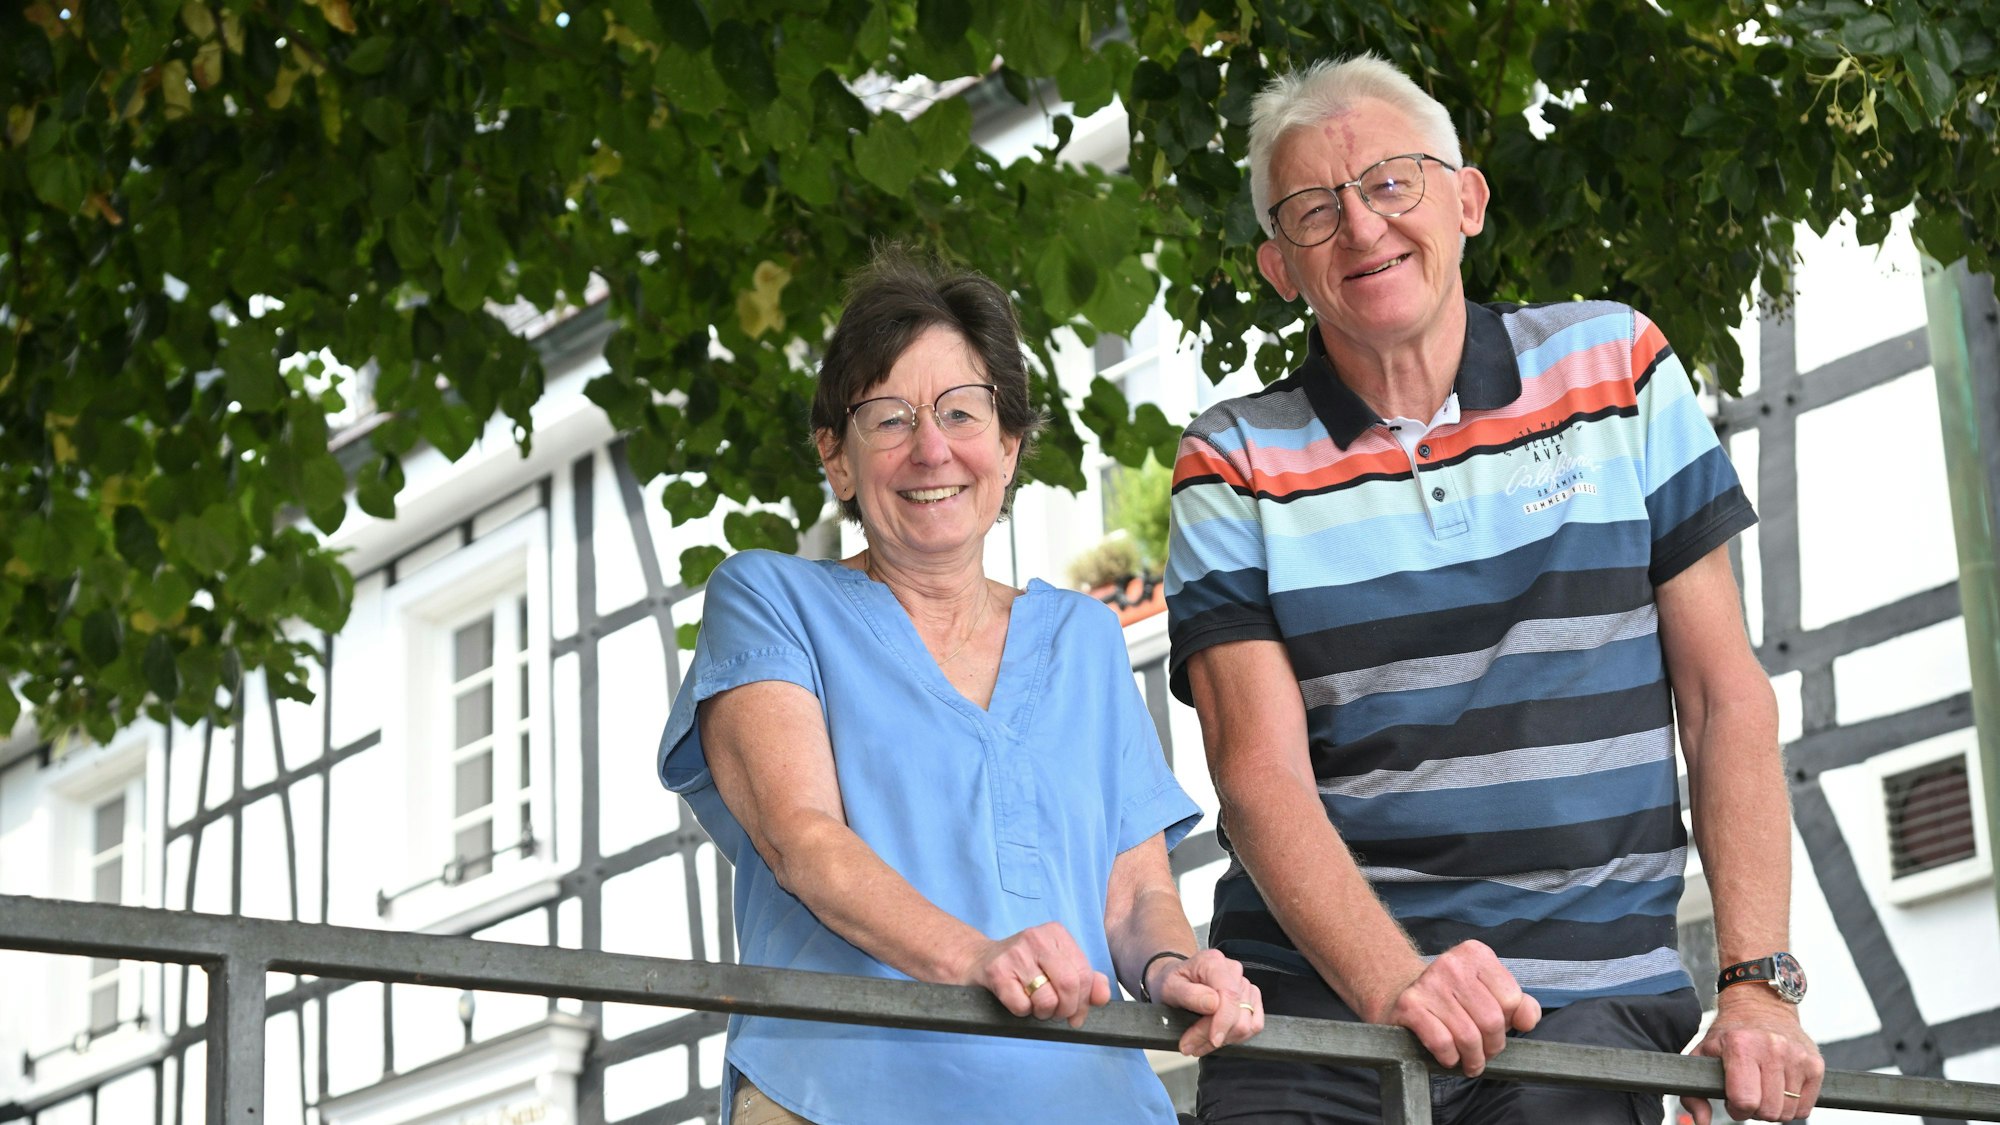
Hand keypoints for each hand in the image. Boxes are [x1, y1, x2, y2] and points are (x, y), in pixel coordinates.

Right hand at [961, 921, 1110, 1028]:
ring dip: (1043, 1013)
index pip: (1085, 973)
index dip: (1084, 1001)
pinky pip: (1022, 1006)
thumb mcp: (1057, 966)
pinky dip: (1023, 1012)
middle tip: (1057, 1014)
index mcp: (1056, 934)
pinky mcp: (996, 971)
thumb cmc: (1024, 967)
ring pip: (1047, 999)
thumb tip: (1103, 996)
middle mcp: (1037, 938)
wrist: (978, 961)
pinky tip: (1016, 1000)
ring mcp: (1015, 953)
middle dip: (1066, 1009)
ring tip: (1035, 1006)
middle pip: (1070, 985)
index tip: (1076, 1013)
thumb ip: (1085, 980)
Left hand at [1150, 949, 1265, 1056]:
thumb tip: (1213, 1004)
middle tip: (1188, 1045)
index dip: (1224, 1021)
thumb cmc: (1172, 983)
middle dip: (1213, 1035)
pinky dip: (1235, 1038)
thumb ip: (1189, 994)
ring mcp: (1244, 984)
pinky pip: (1254, 1025)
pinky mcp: (1251, 999)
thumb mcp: (1169, 988)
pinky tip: (1215, 1038)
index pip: (1230, 994)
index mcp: (1213, 962)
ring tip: (1198, 1043)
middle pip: (1238, 1013)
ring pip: (1247, 1023)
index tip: (1213, 1040)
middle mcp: (1233, 970)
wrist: (1175, 982)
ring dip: (1223, 1039)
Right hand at [1375, 940, 1539, 1075]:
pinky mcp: (1409, 1005)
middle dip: (1492, 1047)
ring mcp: (1428, 983)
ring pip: (1468, 1036)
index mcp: (1476, 955)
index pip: (1512, 999)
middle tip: (1485, 1054)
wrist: (1402, 995)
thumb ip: (1519, 1005)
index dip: (1508, 1023)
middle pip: (1491, 1021)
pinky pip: (1442, 1042)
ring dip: (1472, 1059)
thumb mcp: (1490, 993)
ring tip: (1470, 1062)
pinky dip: (1449, 1058)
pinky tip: (1449, 1056)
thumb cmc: (1454, 999)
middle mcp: (1452, 964)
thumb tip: (1527, 1021)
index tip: (1497, 1030)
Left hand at [1683, 989, 1821, 1122]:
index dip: (1737, 1109)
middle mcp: (1773, 1049)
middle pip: (1768, 1111)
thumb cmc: (1731, 1033)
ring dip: (1774, 1109)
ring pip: (1788, 1113)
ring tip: (1764, 1090)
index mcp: (1741, 1046)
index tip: (1733, 1100)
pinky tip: (1780, 1089)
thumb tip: (1701, 1120)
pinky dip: (1792, 1106)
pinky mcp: (1816, 1064)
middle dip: (1755, 1111)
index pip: (1745, 1100)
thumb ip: (1694, 1091)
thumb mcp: (1703, 1054)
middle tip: (1749, 1095)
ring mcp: (1797, 1057)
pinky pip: (1805, 1108)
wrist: (1761, 1005)